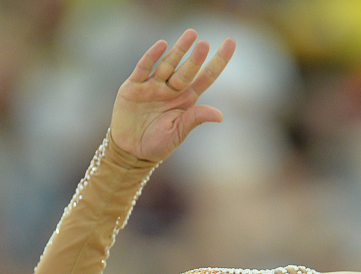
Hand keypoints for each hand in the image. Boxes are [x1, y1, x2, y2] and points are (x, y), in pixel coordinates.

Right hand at [110, 29, 235, 162]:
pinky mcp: (134, 86)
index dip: (219, 61)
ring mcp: (153, 85)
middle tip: (204, 44)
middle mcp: (171, 88)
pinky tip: (162, 45)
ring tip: (191, 35)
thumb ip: (195, 119)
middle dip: (195, 58)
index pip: (206, 77)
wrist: (130, 150)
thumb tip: (220, 116)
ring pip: (168, 64)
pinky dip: (152, 56)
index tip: (231, 42)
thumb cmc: (157, 144)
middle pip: (187, 70)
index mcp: (186, 99)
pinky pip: (144, 68)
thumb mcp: (178, 133)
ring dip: (178, 50)